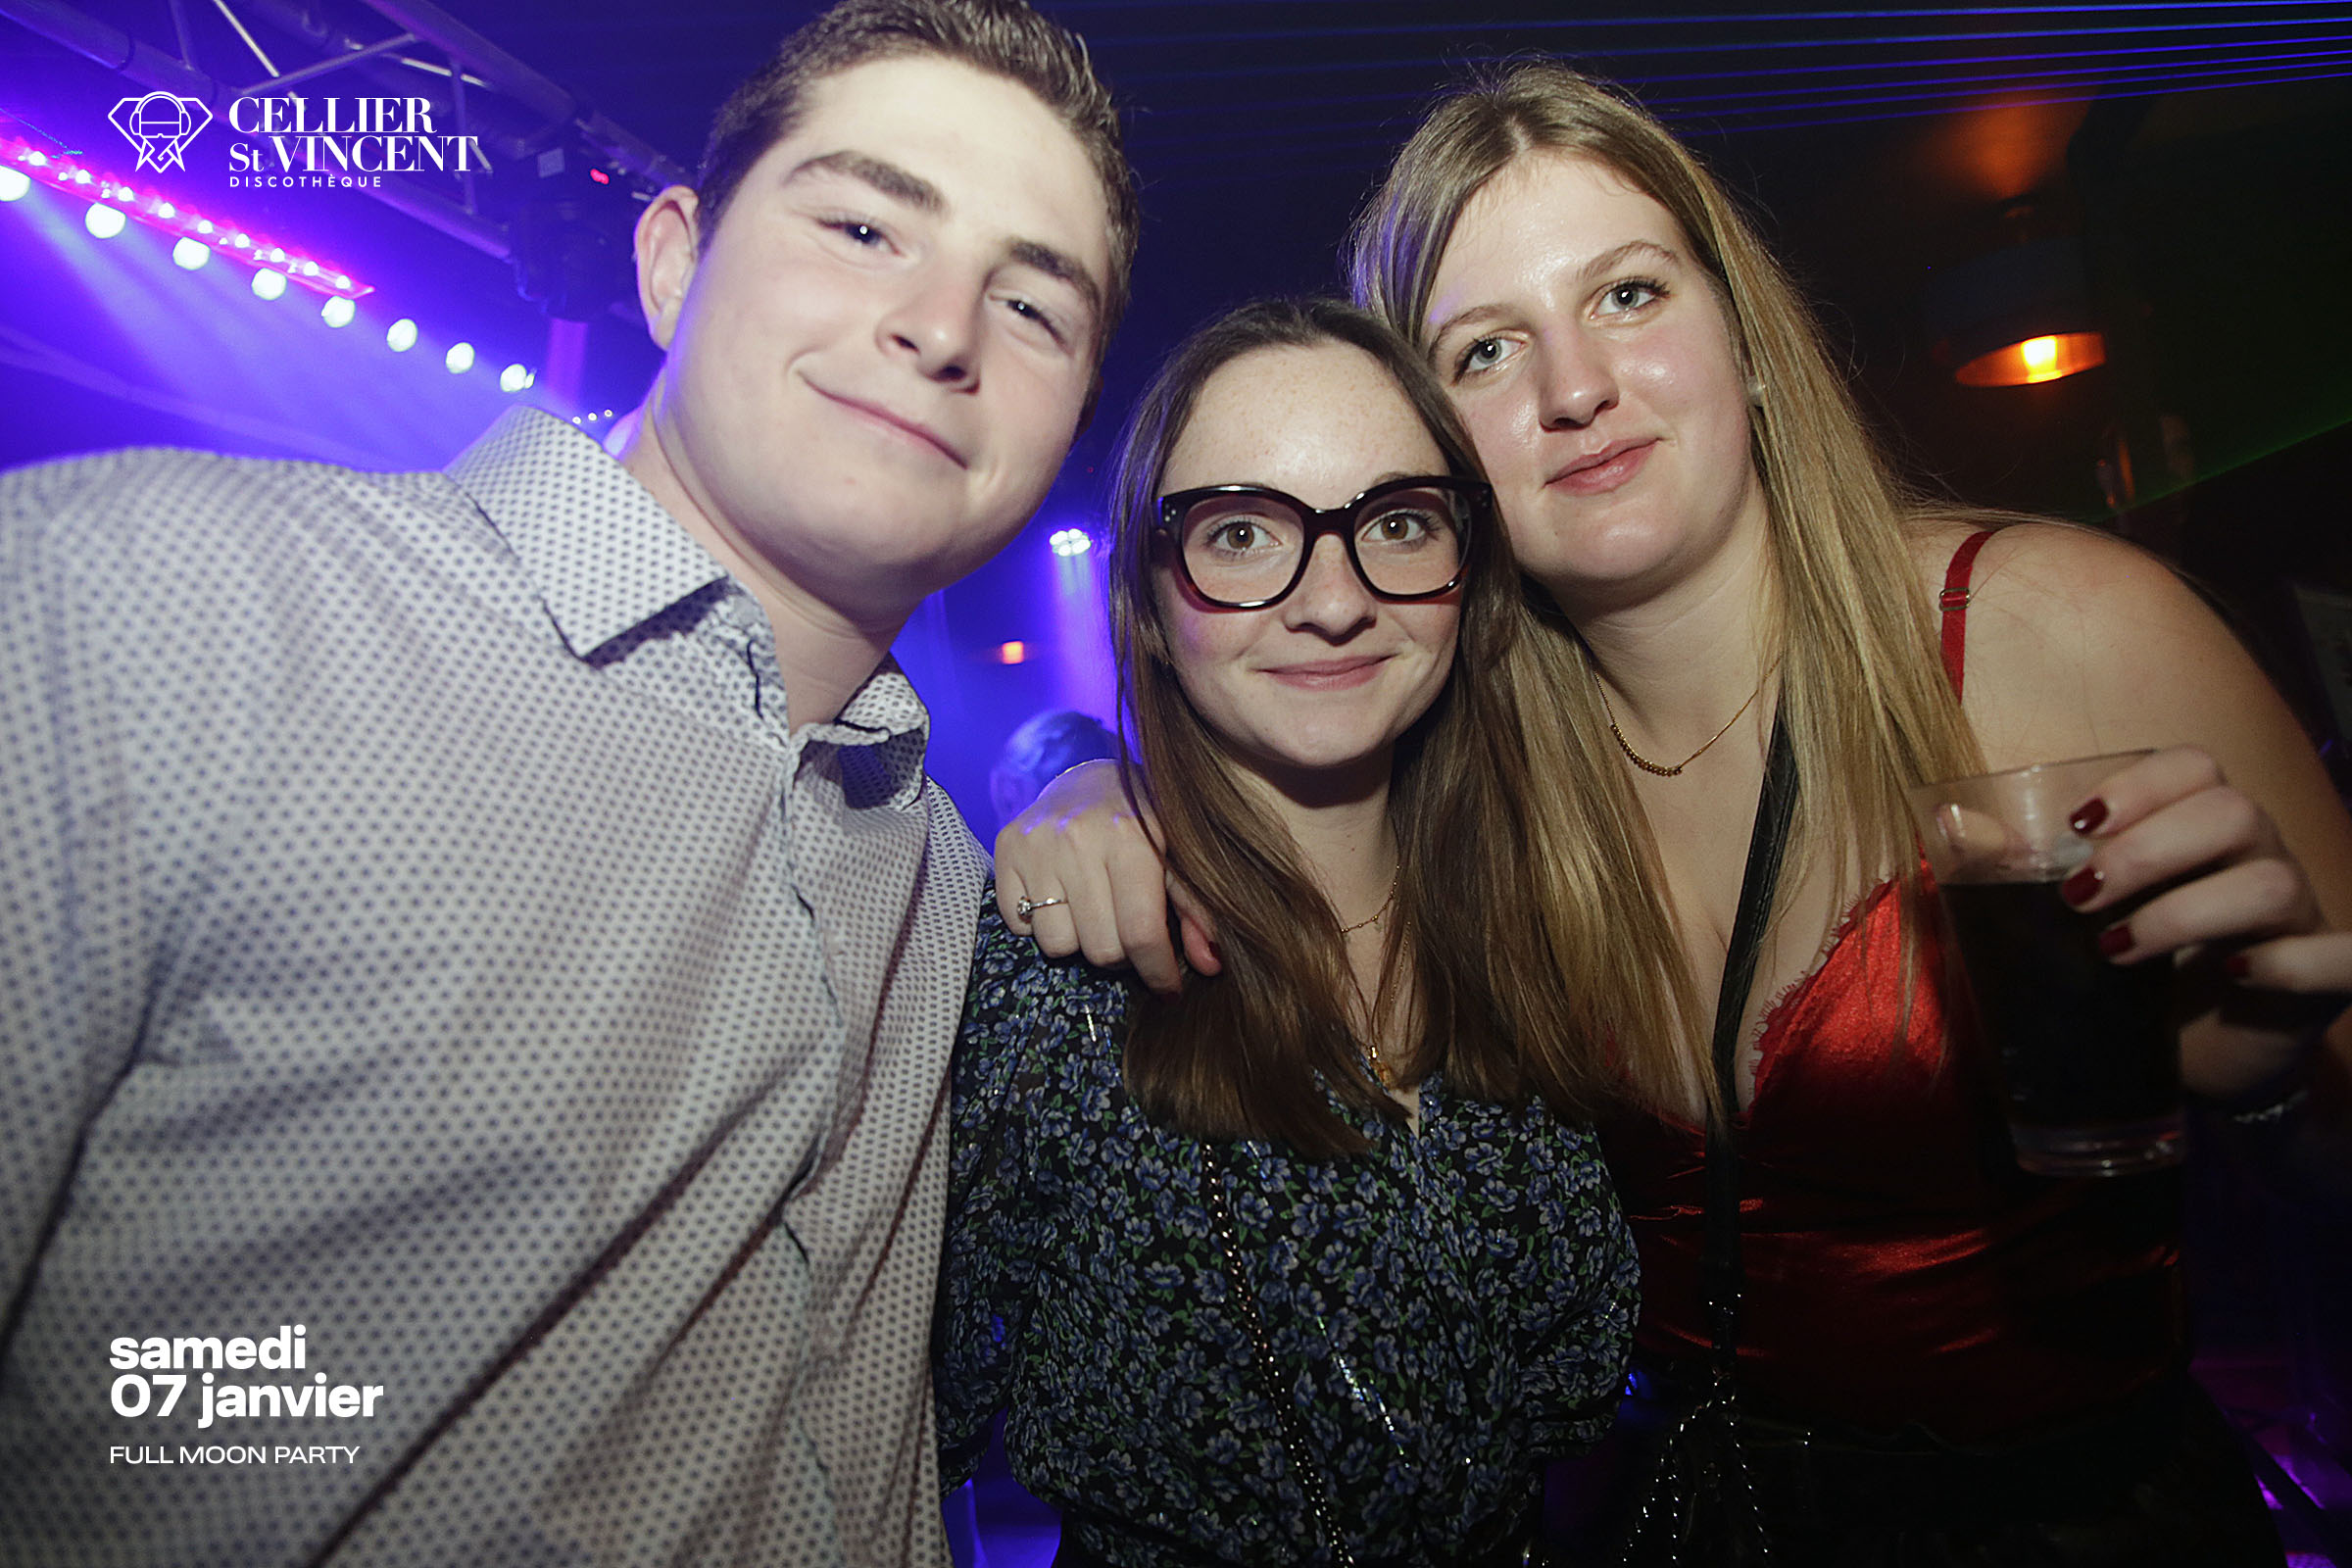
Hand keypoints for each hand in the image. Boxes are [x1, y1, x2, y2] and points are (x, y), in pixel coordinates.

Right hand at [993, 760, 1220, 992]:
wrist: (1090, 779)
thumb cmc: (1145, 824)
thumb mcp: (1180, 858)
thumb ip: (1197, 911)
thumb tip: (1210, 966)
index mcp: (1129, 837)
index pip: (1141, 934)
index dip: (1158, 972)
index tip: (1168, 987)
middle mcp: (1078, 838)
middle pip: (1100, 949)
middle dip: (1121, 954)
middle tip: (1127, 930)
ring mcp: (1036, 844)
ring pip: (1057, 944)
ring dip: (1080, 940)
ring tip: (1094, 910)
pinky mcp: (1006, 849)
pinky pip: (1019, 926)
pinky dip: (1041, 924)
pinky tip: (1060, 897)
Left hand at [2060, 746, 2351, 1096]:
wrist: (2205, 1055)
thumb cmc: (2141, 971)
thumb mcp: (2089, 919)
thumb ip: (2033, 873)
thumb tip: (1952, 828)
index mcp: (2203, 830)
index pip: (2196, 766)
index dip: (2140, 785)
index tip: (2077, 827)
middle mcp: (2259, 858)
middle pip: (2233, 812)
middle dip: (2147, 849)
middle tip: (2080, 898)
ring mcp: (2299, 916)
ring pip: (2272, 880)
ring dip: (2187, 911)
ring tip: (2118, 950)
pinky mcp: (2325, 979)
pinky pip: (2340, 957)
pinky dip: (2289, 962)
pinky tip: (2232, 975)